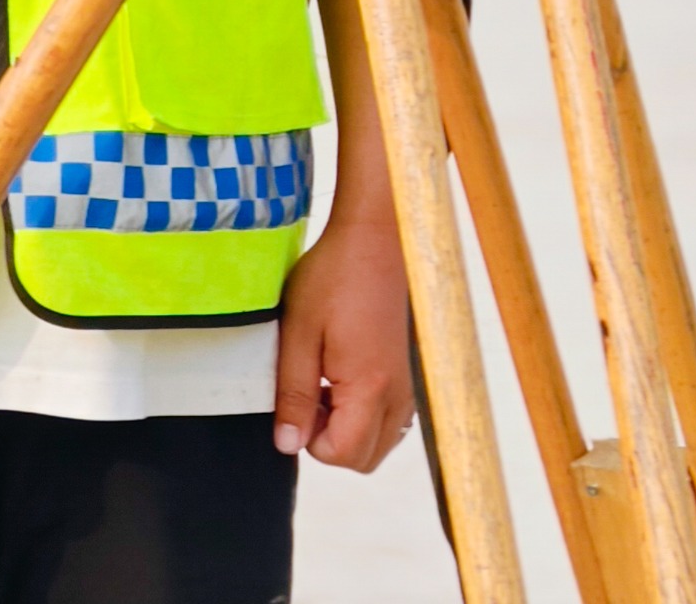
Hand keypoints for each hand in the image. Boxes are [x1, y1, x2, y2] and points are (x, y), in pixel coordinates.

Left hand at [273, 215, 413, 471]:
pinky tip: (343, 375)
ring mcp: (407, 383)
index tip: (296, 400)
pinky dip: (366, 414)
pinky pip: (390, 417)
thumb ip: (293, 395)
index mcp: (368, 387)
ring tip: (324, 383)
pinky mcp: (407, 370)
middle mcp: (397, 393)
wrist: (373, 237)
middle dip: (331, 442)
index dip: (309, 439)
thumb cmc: (334, 277)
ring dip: (349, 430)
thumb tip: (288, 445)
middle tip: (308, 395)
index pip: (342, 454)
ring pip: (380, 441)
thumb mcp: (298, 333)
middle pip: (364, 458)